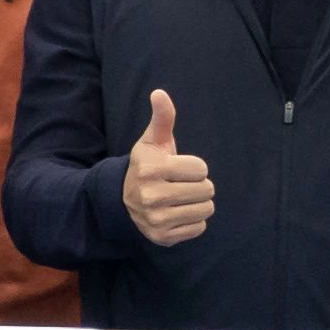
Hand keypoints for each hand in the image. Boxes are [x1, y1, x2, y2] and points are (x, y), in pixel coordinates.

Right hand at [120, 89, 214, 246]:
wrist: (122, 199)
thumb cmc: (147, 166)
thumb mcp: (152, 142)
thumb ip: (162, 118)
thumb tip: (160, 93)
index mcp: (152, 169)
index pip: (201, 169)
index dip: (193, 167)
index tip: (177, 169)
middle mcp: (152, 195)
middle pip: (206, 190)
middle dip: (198, 185)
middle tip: (180, 184)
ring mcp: (157, 219)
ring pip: (206, 209)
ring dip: (198, 203)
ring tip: (181, 199)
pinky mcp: (163, 237)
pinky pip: (199, 227)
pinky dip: (193, 221)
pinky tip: (177, 213)